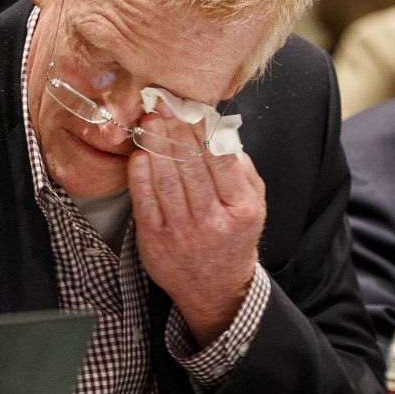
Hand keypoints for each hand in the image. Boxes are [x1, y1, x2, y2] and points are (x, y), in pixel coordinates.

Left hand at [129, 105, 265, 346]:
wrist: (216, 288)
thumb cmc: (234, 238)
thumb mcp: (255, 205)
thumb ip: (243, 169)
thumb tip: (222, 133)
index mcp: (242, 209)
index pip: (219, 159)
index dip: (201, 129)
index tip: (189, 108)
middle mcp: (213, 221)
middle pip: (190, 165)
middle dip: (174, 130)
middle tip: (162, 105)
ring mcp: (183, 233)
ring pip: (166, 179)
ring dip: (155, 146)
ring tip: (149, 122)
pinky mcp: (156, 241)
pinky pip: (145, 200)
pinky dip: (140, 175)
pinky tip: (139, 155)